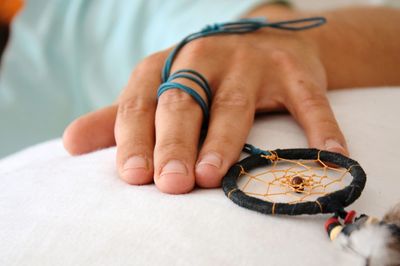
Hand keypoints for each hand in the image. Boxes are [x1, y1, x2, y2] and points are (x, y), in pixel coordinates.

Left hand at [63, 18, 347, 193]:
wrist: (260, 35)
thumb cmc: (203, 74)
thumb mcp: (159, 87)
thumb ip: (119, 117)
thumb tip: (69, 142)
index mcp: (167, 65)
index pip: (142, 101)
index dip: (134, 137)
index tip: (132, 176)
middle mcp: (205, 58)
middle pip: (184, 103)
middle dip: (175, 143)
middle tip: (171, 183)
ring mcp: (252, 61)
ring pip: (235, 103)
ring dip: (226, 140)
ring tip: (216, 175)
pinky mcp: (294, 68)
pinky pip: (308, 98)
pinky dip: (319, 126)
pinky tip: (330, 155)